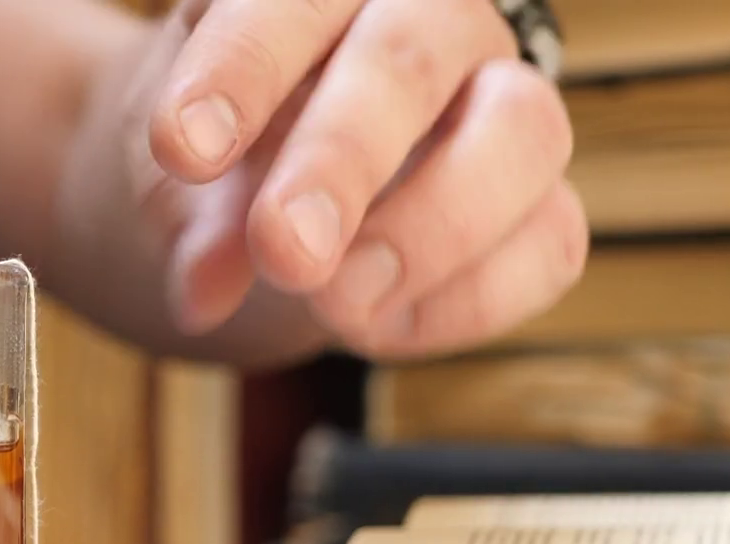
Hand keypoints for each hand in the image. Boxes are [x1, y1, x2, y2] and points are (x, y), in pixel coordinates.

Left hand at [131, 0, 585, 359]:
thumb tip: (204, 291)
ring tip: (332, 304)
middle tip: (283, 249)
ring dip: (429, 231)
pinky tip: (371, 328)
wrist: (269, 202)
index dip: (243, 66)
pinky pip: (549, 245)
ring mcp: (504, 112)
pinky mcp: (542, 208)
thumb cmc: (229, 154)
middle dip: (344, 157)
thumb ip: (189, 221)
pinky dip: (463, 302)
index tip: (182, 150)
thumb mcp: (181, 179)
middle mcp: (435, 25)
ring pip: (525, 134)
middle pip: (416, 55)